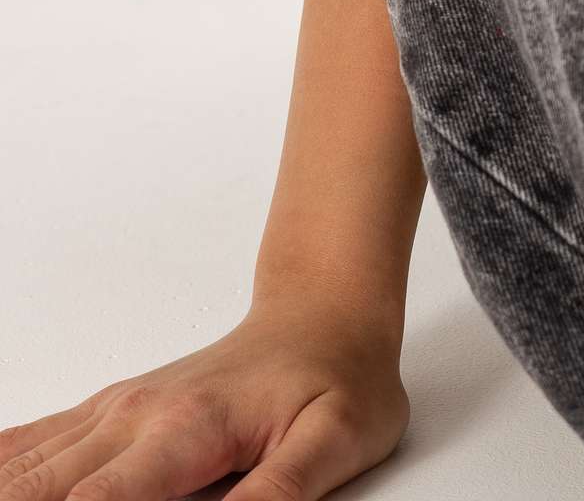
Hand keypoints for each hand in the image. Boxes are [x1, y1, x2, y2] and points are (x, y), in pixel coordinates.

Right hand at [0, 295, 408, 498]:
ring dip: (7, 492)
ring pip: (24, 465)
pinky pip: (29, 442)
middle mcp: (134, 416)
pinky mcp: (105, 414)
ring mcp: (113, 411)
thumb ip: (278, 494)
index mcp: (186, 428)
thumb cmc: (338, 376)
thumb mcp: (337, 439)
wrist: (326, 313)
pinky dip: (4, 468)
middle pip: (41, 489)